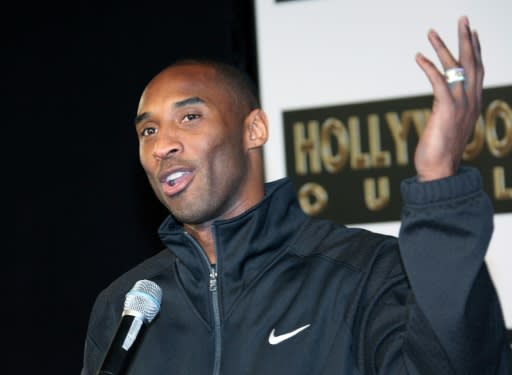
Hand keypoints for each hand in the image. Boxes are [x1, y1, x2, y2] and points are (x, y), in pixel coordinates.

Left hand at [414, 16, 483, 180]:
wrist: (441, 169)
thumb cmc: (441, 151)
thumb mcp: (451, 127)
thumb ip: (451, 112)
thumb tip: (444, 106)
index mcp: (474, 104)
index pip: (478, 71)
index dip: (476, 51)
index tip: (473, 33)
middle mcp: (472, 101)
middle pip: (472, 62)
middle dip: (467, 39)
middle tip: (462, 18)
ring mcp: (461, 104)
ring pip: (455, 68)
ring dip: (442, 47)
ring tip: (431, 31)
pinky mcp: (447, 109)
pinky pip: (438, 81)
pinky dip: (428, 67)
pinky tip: (418, 56)